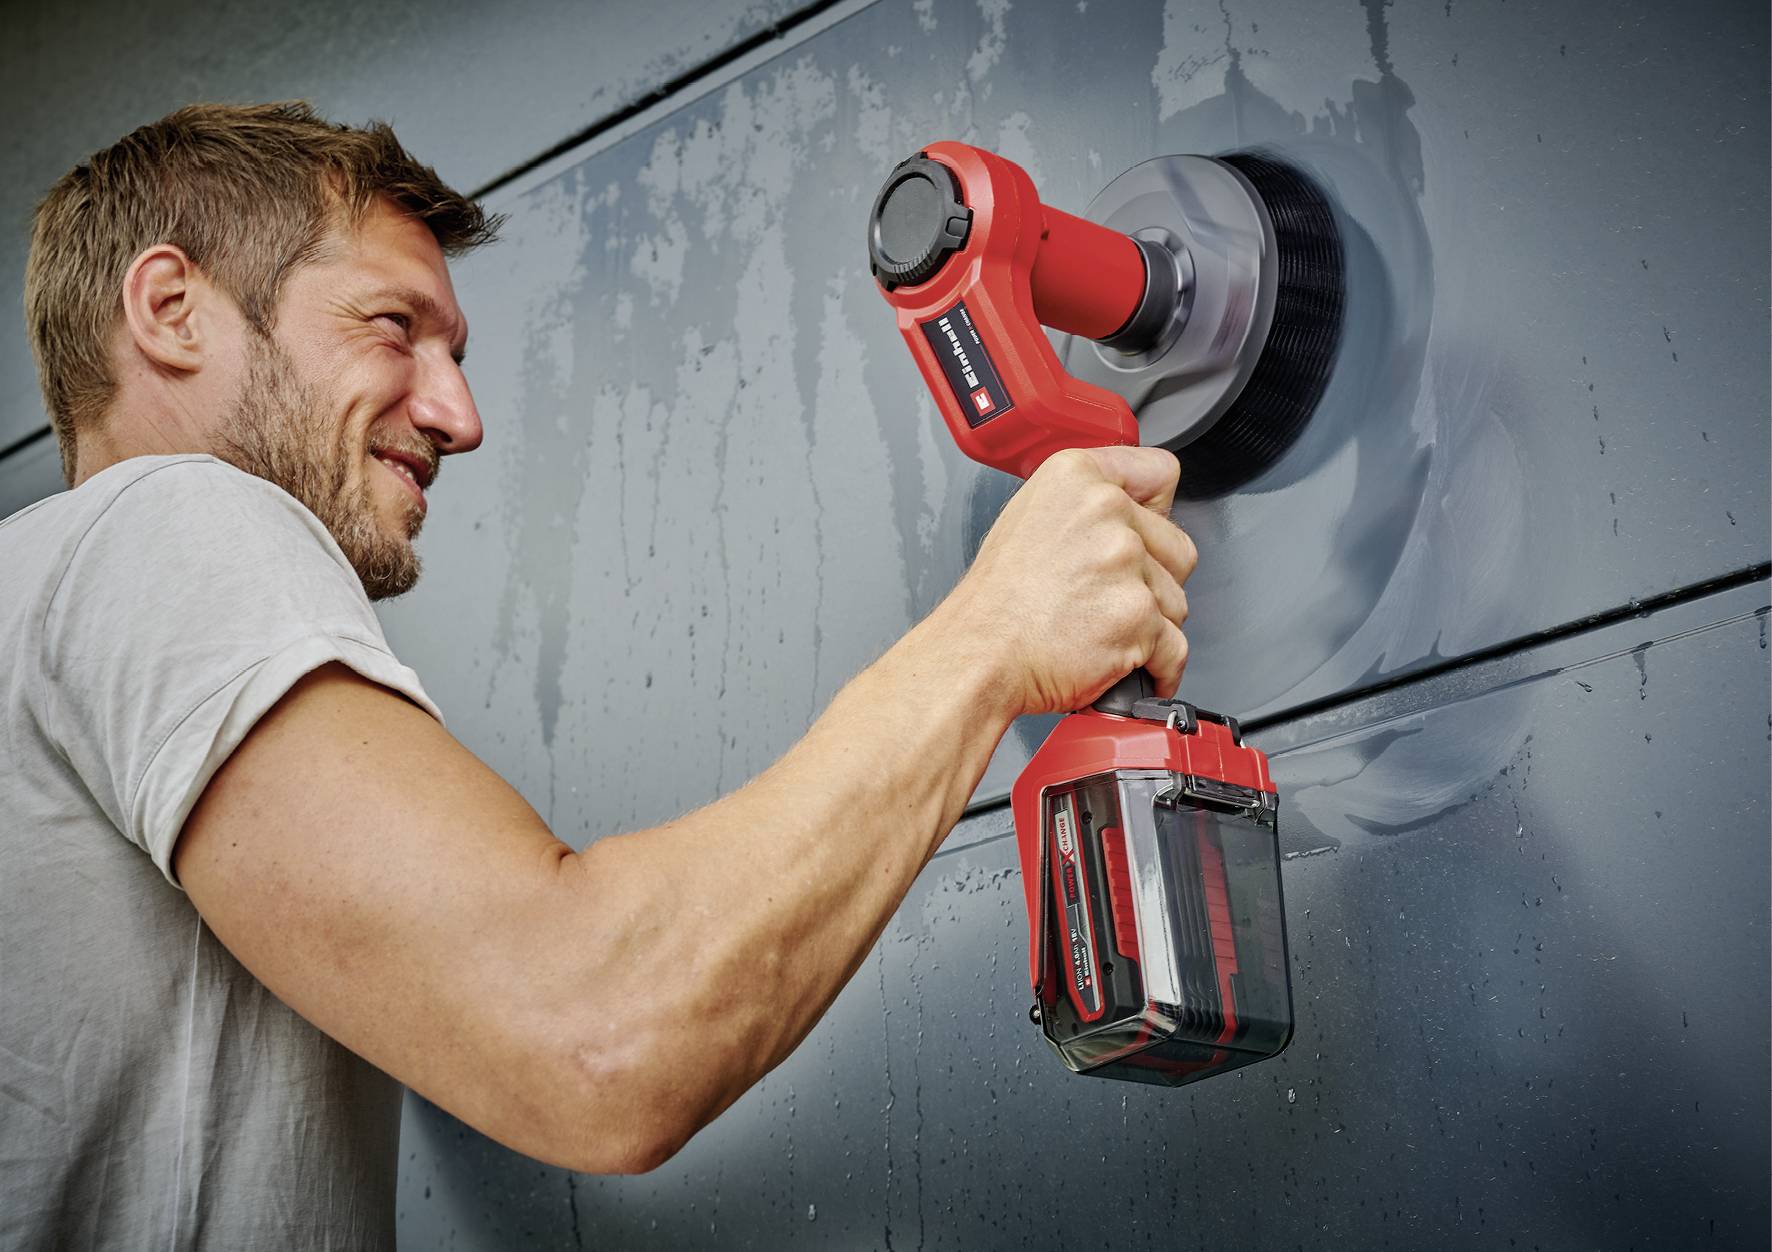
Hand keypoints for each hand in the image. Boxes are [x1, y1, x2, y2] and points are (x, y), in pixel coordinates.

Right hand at [936, 446, 1196, 716]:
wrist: (981, 654)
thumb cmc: (996, 601)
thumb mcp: (1029, 516)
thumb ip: (1086, 503)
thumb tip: (1131, 513)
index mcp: (1077, 475)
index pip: (1161, 473)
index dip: (1155, 511)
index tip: (1144, 533)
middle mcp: (1106, 509)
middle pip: (1178, 547)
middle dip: (1155, 579)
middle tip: (1108, 596)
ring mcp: (1125, 561)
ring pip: (1177, 601)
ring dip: (1150, 624)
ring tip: (1100, 629)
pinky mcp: (1138, 615)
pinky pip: (1175, 647)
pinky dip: (1157, 664)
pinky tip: (1125, 660)